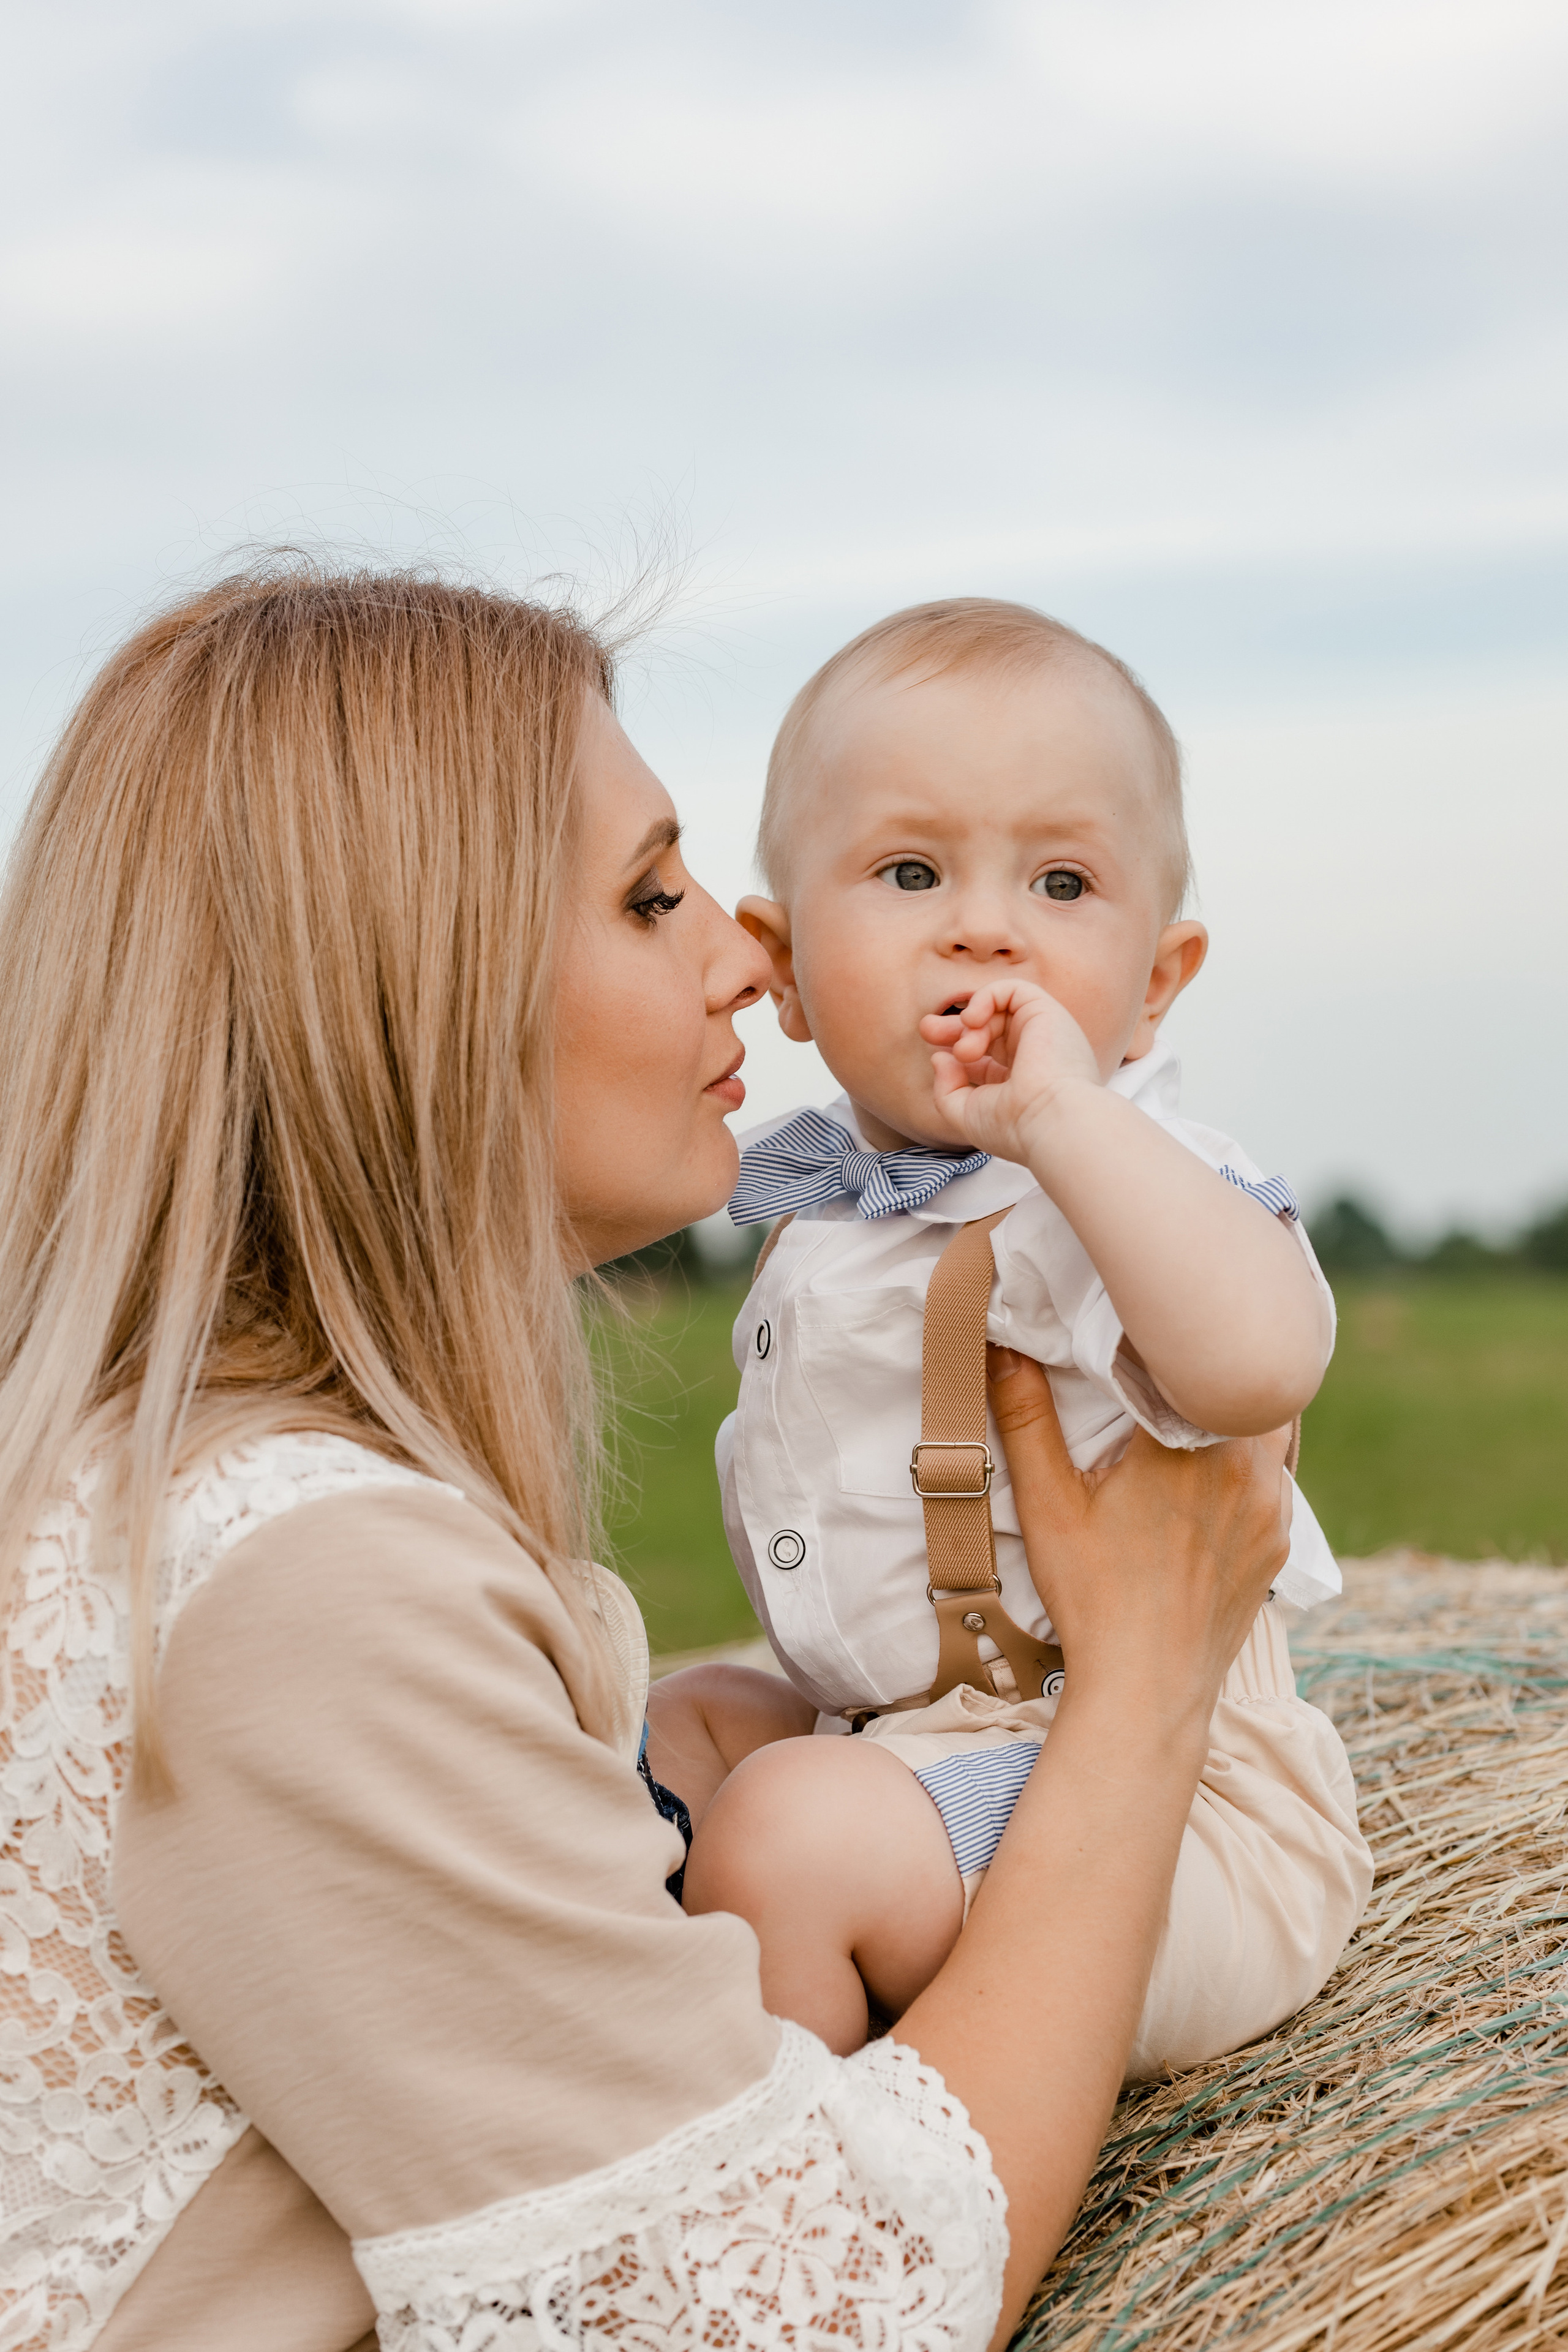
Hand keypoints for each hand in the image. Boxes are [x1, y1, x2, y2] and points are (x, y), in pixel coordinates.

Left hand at [920, 977, 1099, 1162]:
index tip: (936, 1055)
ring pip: (996, 1010)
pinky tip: (972, 1020)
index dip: (955, 1050)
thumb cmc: (1013, 1127)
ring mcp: (1041, 1033)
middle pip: (987, 1028)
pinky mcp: (1047, 1013)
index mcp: (1019, 1081)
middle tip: (927, 1030)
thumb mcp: (967, 1114)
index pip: (983, 1056)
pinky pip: (1011, 989)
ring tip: (965, 1051)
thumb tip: (939, 1057)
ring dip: (969, 1024)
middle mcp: (1033, 1055)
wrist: (1050, 1121)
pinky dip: (985, 997)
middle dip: (952, 1027)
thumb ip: (946, 1088)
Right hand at [987, 1344, 1291, 1721]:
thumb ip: (1026, 1417)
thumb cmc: (1092, 1597)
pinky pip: (1278, 1478)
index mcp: (1188, 1445)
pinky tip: (1210, 1474)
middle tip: (1174, 1359)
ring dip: (1237, 1413)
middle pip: (1247, 1383)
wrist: (1147, 1690)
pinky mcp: (1278, 1542)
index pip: (1197, 1358)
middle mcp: (1245, 1469)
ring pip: (1272, 1428)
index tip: (1149, 1328)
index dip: (1178, 1335)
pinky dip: (1251, 1462)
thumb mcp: (1048, 1504)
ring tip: (1193, 1409)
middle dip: (1215, 1368)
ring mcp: (1271, 1508)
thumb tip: (1002, 1347)